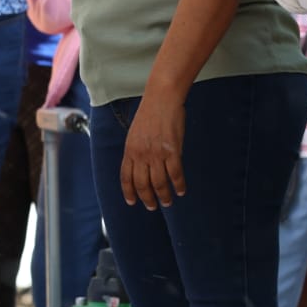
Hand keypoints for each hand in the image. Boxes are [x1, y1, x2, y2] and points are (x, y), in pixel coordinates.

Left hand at [120, 94, 186, 209]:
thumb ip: (137, 151)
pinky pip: (175, 174)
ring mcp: (156, 154)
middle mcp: (140, 155)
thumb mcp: (135, 135)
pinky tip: (181, 191)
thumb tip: (141, 167)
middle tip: (152, 206)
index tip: (132, 202)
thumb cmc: (150, 115)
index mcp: (129, 151)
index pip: (126, 177)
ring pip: (159, 183)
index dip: (129, 192)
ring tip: (167, 202)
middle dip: (146, 198)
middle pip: (142, 184)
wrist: (161, 100)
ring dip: (163, 195)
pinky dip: (178, 185)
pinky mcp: (172, 151)